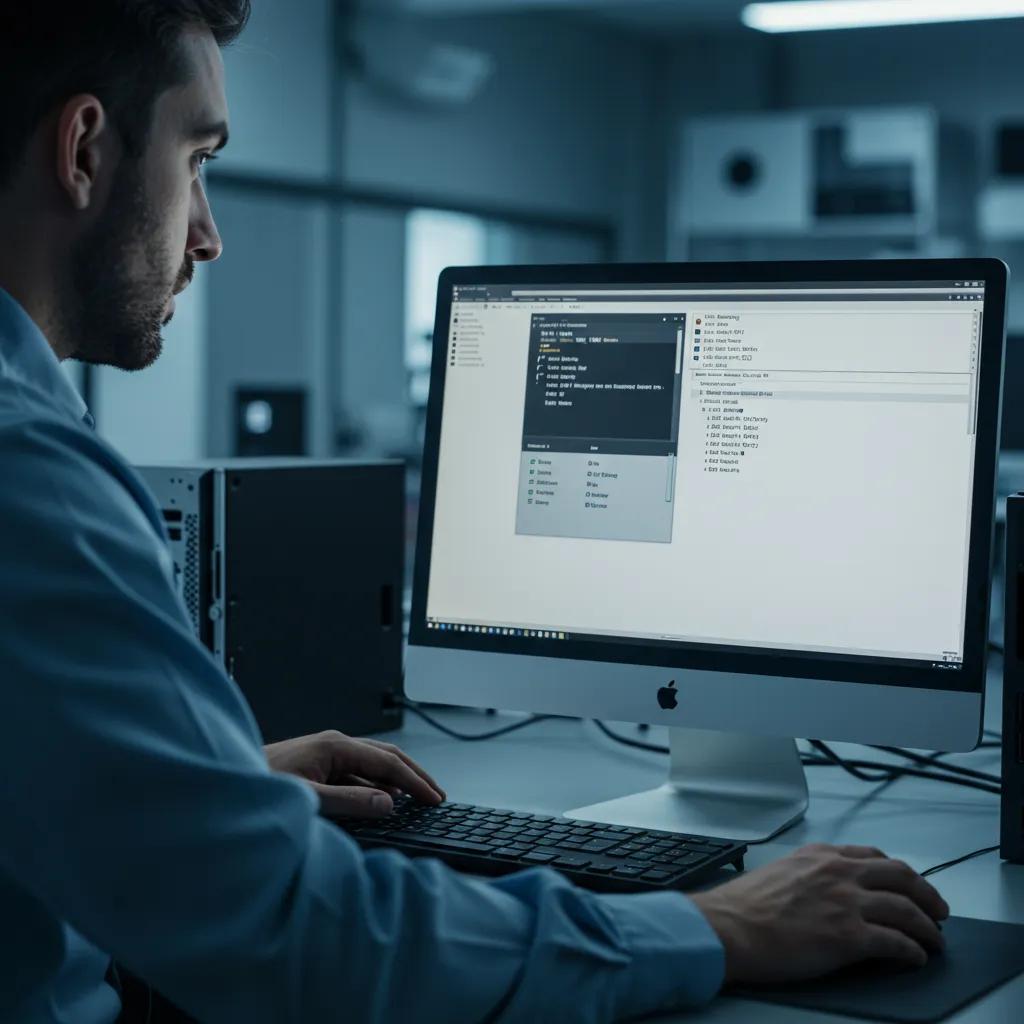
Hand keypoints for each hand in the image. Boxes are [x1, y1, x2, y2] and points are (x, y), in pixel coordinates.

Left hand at [264, 730, 445, 817]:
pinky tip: (382, 802)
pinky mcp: (318, 768)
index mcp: (335, 746)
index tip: (434, 799)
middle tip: (436, 795)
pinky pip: (357, 776)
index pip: (387, 762)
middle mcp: (334, 746)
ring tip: (417, 799)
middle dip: (414, 775)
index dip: (414, 782)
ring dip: (396, 782)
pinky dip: (376, 788)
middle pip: (386, 757)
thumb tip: (388, 803)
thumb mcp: (307, 799)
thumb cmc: (257, 785)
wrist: (224, 783)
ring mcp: (326, 756)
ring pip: (372, 766)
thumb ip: (349, 802)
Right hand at [690, 843, 949, 984]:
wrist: (729, 927)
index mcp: (821, 855)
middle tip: (938, 910)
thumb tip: (830, 893)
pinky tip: (916, 957)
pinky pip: (896, 943)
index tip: (908, 884)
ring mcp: (846, 903)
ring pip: (906, 909)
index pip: (874, 857)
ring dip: (928, 927)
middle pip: (901, 876)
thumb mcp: (782, 871)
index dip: (899, 873)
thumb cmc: (744, 905)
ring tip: (935, 939)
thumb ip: (812, 874)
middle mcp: (838, 872)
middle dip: (927, 893)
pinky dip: (913, 951)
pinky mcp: (849, 937)